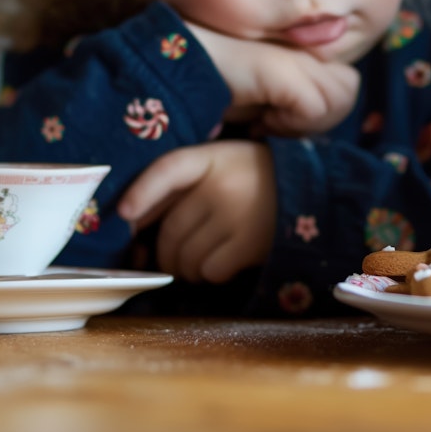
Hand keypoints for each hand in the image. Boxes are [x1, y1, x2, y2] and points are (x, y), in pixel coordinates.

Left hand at [117, 141, 275, 283]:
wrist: (307, 189)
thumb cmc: (252, 177)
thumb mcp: (221, 163)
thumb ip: (184, 182)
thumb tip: (133, 220)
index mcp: (211, 158)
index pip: (168, 169)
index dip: (141, 192)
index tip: (123, 214)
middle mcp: (222, 185)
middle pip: (171, 229)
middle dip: (163, 252)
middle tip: (168, 258)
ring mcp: (237, 215)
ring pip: (187, 256)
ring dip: (184, 268)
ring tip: (194, 263)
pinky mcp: (252, 243)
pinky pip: (211, 270)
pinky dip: (209, 274)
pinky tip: (219, 264)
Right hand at [186, 23, 358, 135]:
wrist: (179, 68)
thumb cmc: (218, 82)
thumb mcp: (265, 95)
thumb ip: (295, 102)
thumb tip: (314, 125)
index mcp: (305, 50)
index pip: (346, 83)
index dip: (320, 109)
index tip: (280, 117)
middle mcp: (306, 48)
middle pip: (349, 88)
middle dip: (320, 118)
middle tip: (277, 122)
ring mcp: (297, 56)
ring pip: (341, 99)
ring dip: (306, 123)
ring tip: (269, 120)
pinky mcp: (284, 71)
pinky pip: (315, 108)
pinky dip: (289, 123)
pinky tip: (261, 120)